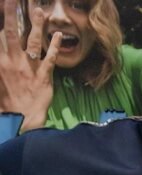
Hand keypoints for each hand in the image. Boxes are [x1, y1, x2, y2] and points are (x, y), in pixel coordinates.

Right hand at [0, 0, 61, 130]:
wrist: (19, 119)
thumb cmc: (6, 102)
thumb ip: (1, 63)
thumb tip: (1, 46)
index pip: (0, 35)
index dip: (3, 21)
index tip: (4, 6)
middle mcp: (12, 61)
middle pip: (12, 32)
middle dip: (12, 13)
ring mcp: (29, 68)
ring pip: (33, 41)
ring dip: (36, 25)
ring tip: (40, 10)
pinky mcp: (44, 77)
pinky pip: (50, 59)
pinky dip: (55, 46)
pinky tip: (58, 35)